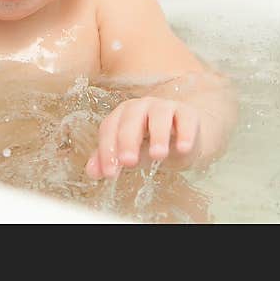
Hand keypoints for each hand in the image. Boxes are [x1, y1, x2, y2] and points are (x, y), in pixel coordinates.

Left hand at [85, 96, 200, 178]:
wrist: (183, 140)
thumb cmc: (150, 144)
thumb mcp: (130, 153)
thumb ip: (110, 159)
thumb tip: (92, 172)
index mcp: (122, 115)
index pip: (109, 128)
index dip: (107, 150)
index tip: (110, 173)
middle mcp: (141, 107)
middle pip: (131, 119)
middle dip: (128, 140)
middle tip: (128, 162)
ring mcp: (165, 107)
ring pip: (159, 115)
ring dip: (158, 135)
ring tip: (158, 155)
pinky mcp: (187, 113)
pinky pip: (185, 119)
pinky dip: (185, 133)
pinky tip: (183, 148)